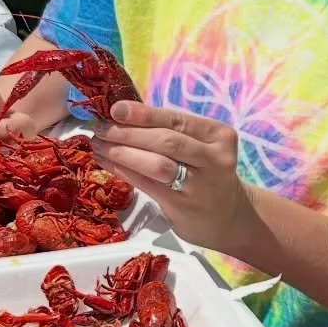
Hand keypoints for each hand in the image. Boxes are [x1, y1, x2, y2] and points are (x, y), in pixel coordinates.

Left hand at [94, 102, 250, 252]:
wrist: (229, 217)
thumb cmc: (207, 176)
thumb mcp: (201, 148)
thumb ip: (173, 133)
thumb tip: (122, 115)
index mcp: (219, 135)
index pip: (176, 119)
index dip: (144, 113)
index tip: (116, 108)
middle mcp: (214, 158)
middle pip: (166, 140)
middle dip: (127, 132)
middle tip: (99, 127)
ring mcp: (200, 185)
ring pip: (157, 163)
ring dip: (122, 152)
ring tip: (98, 145)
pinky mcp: (183, 205)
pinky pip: (147, 184)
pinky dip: (124, 170)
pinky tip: (107, 162)